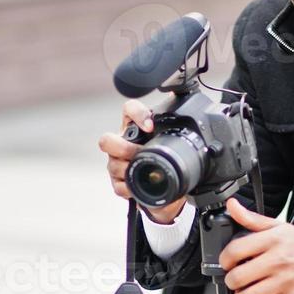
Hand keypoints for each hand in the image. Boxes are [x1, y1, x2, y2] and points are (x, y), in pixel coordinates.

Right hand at [98, 99, 186, 224]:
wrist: (166, 189)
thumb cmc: (167, 160)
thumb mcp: (173, 144)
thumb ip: (175, 125)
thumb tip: (185, 103)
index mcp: (137, 129)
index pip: (129, 110)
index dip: (136, 114)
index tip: (150, 125)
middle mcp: (124, 144)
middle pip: (108, 140)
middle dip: (123, 147)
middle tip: (138, 152)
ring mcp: (118, 164)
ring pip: (112, 165)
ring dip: (127, 170)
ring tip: (144, 174)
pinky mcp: (118, 183)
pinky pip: (118, 187)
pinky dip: (131, 190)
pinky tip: (140, 190)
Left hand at [219, 198, 293, 293]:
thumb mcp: (279, 227)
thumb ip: (252, 219)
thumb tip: (232, 206)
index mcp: (272, 240)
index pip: (235, 251)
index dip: (224, 260)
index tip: (226, 264)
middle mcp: (278, 261)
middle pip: (238, 277)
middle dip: (230, 281)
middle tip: (235, 280)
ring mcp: (285, 282)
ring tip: (242, 293)